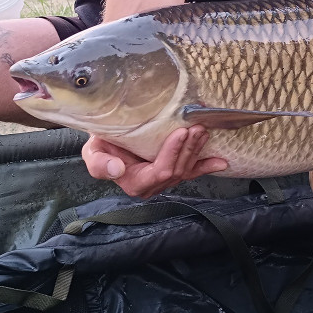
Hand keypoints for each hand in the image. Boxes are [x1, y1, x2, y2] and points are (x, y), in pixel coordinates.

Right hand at [80, 126, 227, 199]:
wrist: (105, 140)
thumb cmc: (99, 145)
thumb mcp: (92, 153)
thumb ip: (100, 164)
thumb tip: (118, 169)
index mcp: (135, 183)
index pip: (160, 172)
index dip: (172, 154)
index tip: (180, 133)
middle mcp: (152, 186)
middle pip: (177, 170)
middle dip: (189, 148)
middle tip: (196, 126)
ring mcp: (164, 180)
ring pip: (187, 168)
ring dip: (197, 149)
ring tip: (203, 130)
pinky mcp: (172, 171)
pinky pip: (193, 172)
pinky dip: (207, 166)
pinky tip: (221, 162)